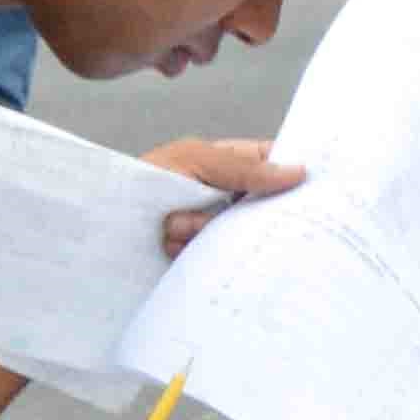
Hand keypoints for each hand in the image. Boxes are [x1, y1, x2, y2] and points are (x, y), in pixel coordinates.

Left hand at [142, 139, 301, 252]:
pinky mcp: (199, 255)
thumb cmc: (142, 181)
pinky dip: (191, 250)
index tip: (317, 184)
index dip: (295, 172)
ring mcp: (211, 227)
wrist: (102, 225)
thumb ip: (247, 169)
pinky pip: (216, 257)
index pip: (272, 164)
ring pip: (238, 235)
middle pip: (263, 206)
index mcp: (226, 164)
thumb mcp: (196, 162)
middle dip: (240, 212)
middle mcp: (224, 196)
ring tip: (171, 224)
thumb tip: (299, 171)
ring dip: (203, 230)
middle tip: (205, 207)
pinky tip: (168, 243)